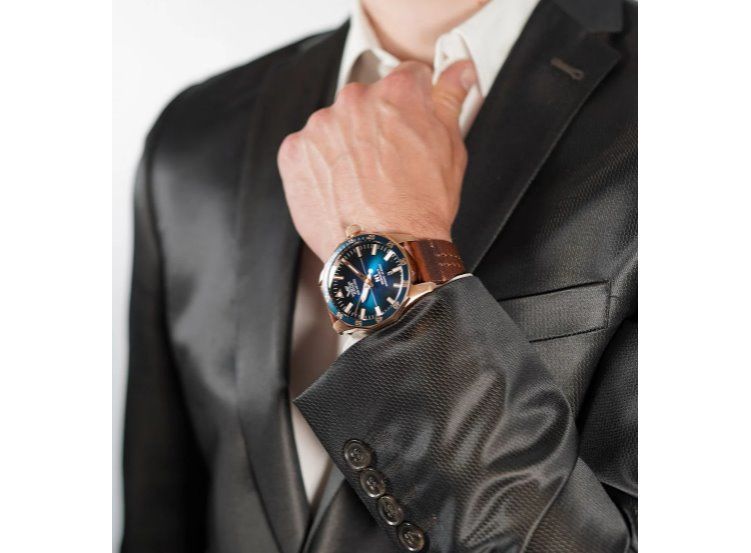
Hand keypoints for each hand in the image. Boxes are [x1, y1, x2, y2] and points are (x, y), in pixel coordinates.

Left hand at [278, 60, 475, 260]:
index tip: (412, 127)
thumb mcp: (450, 150)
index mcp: (397, 92)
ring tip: (363, 183)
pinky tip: (340, 190)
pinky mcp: (294, 152)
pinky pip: (309, 149)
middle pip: (367, 100)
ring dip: (346, 145)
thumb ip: (449, 101)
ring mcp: (320, 126)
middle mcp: (354, 100)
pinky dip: (321, 166)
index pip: (408, 77)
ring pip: (336, 125)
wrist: (382, 253)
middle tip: (389, 165)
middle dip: (377, 124)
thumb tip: (458, 72)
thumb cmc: (420, 208)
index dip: (415, 104)